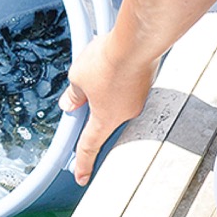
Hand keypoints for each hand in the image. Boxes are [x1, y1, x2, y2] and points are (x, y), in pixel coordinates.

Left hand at [59, 32, 158, 185]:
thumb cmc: (109, 61)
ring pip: (117, 97)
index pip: (89, 146)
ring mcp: (139, 97)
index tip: (81, 176)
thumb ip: (73, 94)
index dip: (83, 163)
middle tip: (86, 84)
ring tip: (101, 64)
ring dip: (107, 83)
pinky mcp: (146, 80)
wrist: (136, 40)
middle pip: (103, 116)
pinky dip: (119, 73)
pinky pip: (128, 82)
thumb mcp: (78, 77)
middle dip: (92, 102)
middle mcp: (126, 113)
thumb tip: (70, 102)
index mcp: (105, 119)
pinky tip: (115, 58)